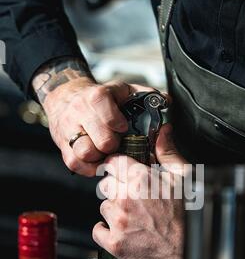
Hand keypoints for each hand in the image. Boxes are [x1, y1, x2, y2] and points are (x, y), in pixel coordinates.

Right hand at [32, 57, 154, 175]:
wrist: (65, 99)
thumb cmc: (100, 100)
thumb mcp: (122, 90)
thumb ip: (145, 96)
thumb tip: (166, 102)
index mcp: (96, 96)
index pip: (106, 112)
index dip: (117, 123)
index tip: (122, 127)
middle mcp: (79, 112)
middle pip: (101, 140)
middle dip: (114, 145)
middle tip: (117, 143)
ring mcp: (69, 130)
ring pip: (86, 153)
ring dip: (101, 157)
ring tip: (107, 153)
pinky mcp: (63, 147)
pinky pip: (76, 163)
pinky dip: (89, 167)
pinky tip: (97, 160)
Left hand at [93, 124, 186, 258]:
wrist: (189, 252)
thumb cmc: (188, 216)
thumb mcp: (183, 177)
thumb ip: (167, 152)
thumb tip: (163, 132)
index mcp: (141, 179)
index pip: (113, 162)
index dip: (118, 167)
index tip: (122, 173)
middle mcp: (126, 198)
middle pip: (105, 184)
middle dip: (116, 188)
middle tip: (133, 198)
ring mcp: (118, 221)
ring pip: (103, 206)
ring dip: (114, 209)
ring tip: (134, 216)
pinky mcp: (114, 242)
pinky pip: (98, 230)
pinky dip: (107, 230)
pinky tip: (124, 230)